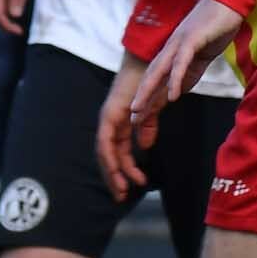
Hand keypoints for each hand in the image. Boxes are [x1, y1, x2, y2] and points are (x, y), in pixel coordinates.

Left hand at [95, 54, 156, 201]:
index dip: (122, 170)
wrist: (149, 61)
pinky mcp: (109, 115)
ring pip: (104, 152)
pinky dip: (110, 157)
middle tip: (120, 196)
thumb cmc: (152, 82)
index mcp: (119, 123)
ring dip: (112, 172)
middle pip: (106, 156)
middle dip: (113, 177)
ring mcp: (107, 118)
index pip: (116, 152)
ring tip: (122, 189)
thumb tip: (144, 146)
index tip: (130, 187)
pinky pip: (106, 141)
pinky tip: (120, 170)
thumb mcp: (152, 111)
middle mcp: (110, 122)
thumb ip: (147, 126)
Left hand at [130, 0, 242, 124]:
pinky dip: (175, 79)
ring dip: (148, 91)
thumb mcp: (201, 56)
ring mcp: (180, 42)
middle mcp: (171, 47)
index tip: (138, 116)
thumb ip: (189, 72)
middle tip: (131, 118)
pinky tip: (173, 96)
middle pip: (151, 75)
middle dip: (140, 97)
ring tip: (139, 110)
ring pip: (159, 70)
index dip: (146, 96)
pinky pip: (181, 63)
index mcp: (172, 51)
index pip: (155, 77)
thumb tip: (177, 91)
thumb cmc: (217, 26)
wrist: (230, 0)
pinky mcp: (192, 39)